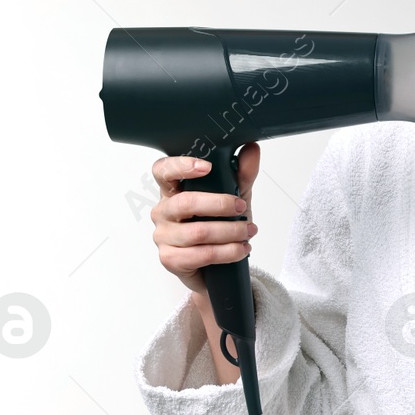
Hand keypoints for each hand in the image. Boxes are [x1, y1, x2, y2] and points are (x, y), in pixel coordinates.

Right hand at [149, 144, 260, 299]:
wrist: (216, 266)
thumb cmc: (219, 225)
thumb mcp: (235, 196)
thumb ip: (242, 173)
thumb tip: (251, 148)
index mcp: (173, 190)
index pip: (163, 170)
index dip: (180, 166)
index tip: (206, 167)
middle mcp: (163, 211)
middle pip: (185, 203)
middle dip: (220, 204)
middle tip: (241, 207)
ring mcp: (163, 236)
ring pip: (198, 232)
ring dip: (231, 232)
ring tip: (249, 232)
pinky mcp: (170, 259)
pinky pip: (201, 255)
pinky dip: (228, 252)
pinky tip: (241, 249)